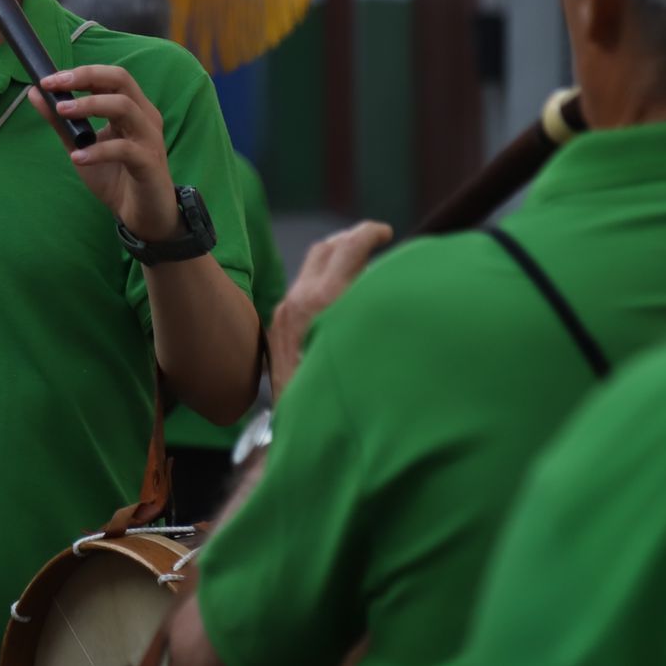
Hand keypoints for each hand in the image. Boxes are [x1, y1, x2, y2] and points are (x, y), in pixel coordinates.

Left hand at [29, 65, 180, 242]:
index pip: (110, 76)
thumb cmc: (116, 176)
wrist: (143, 215)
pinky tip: (77, 157)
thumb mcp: (81, 146)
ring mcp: (149, 138)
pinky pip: (124, 149)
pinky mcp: (149, 163)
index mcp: (132, 108)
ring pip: (124, 107)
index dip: (80, 72)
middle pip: (120, 80)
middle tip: (55, 85)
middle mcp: (144, 116)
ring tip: (61, 112)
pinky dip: (98, 150)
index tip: (49, 79)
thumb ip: (61, 121)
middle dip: (86, 77)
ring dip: (89, 105)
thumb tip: (34, 93)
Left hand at [266, 220, 392, 394]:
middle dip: (350, 238)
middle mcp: (297, 301)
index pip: (348, 247)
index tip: (384, 232)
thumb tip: (388, 285)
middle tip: (372, 240)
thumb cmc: (340, 397)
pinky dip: (323, 282)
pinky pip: (301, 291)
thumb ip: (373, 309)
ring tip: (359, 266)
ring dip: (336, 260)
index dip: (369, 233)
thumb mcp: (365, 347)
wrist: (297, 433)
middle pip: (325, 249)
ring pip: (311, 269)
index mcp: (323, 301)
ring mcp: (283, 314)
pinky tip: (340, 300)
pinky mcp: (277, 329)